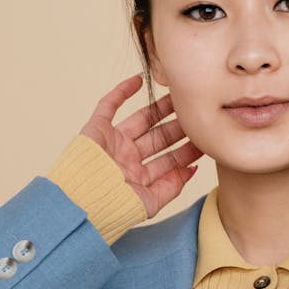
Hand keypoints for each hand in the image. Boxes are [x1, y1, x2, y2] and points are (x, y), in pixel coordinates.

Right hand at [79, 74, 202, 217]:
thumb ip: (172, 186)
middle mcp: (128, 158)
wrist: (82, 202)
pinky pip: (109, 105)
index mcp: (139, 177)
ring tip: (178, 95)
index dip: (188, 149)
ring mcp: (113, 143)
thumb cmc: (112, 208)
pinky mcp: (96, 129)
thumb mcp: (150, 203)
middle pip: (159, 138)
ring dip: (159, 107)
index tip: (205, 138)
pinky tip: (139, 80)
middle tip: (196, 112)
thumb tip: (193, 170)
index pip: (169, 159)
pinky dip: (122, 91)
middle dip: (178, 127)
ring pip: (141, 119)